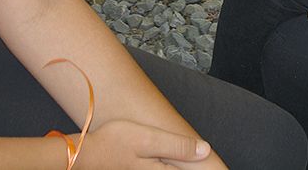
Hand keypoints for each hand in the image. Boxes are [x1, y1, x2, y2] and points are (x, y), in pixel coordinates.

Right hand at [71, 118, 216, 168]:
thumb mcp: (148, 139)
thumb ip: (178, 146)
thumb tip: (206, 151)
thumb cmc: (114, 143)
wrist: (83, 155)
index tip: (224, 169)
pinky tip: (170, 161)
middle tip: (217, 167)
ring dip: (184, 165)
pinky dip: (169, 167)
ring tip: (197, 161)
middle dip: (198, 167)